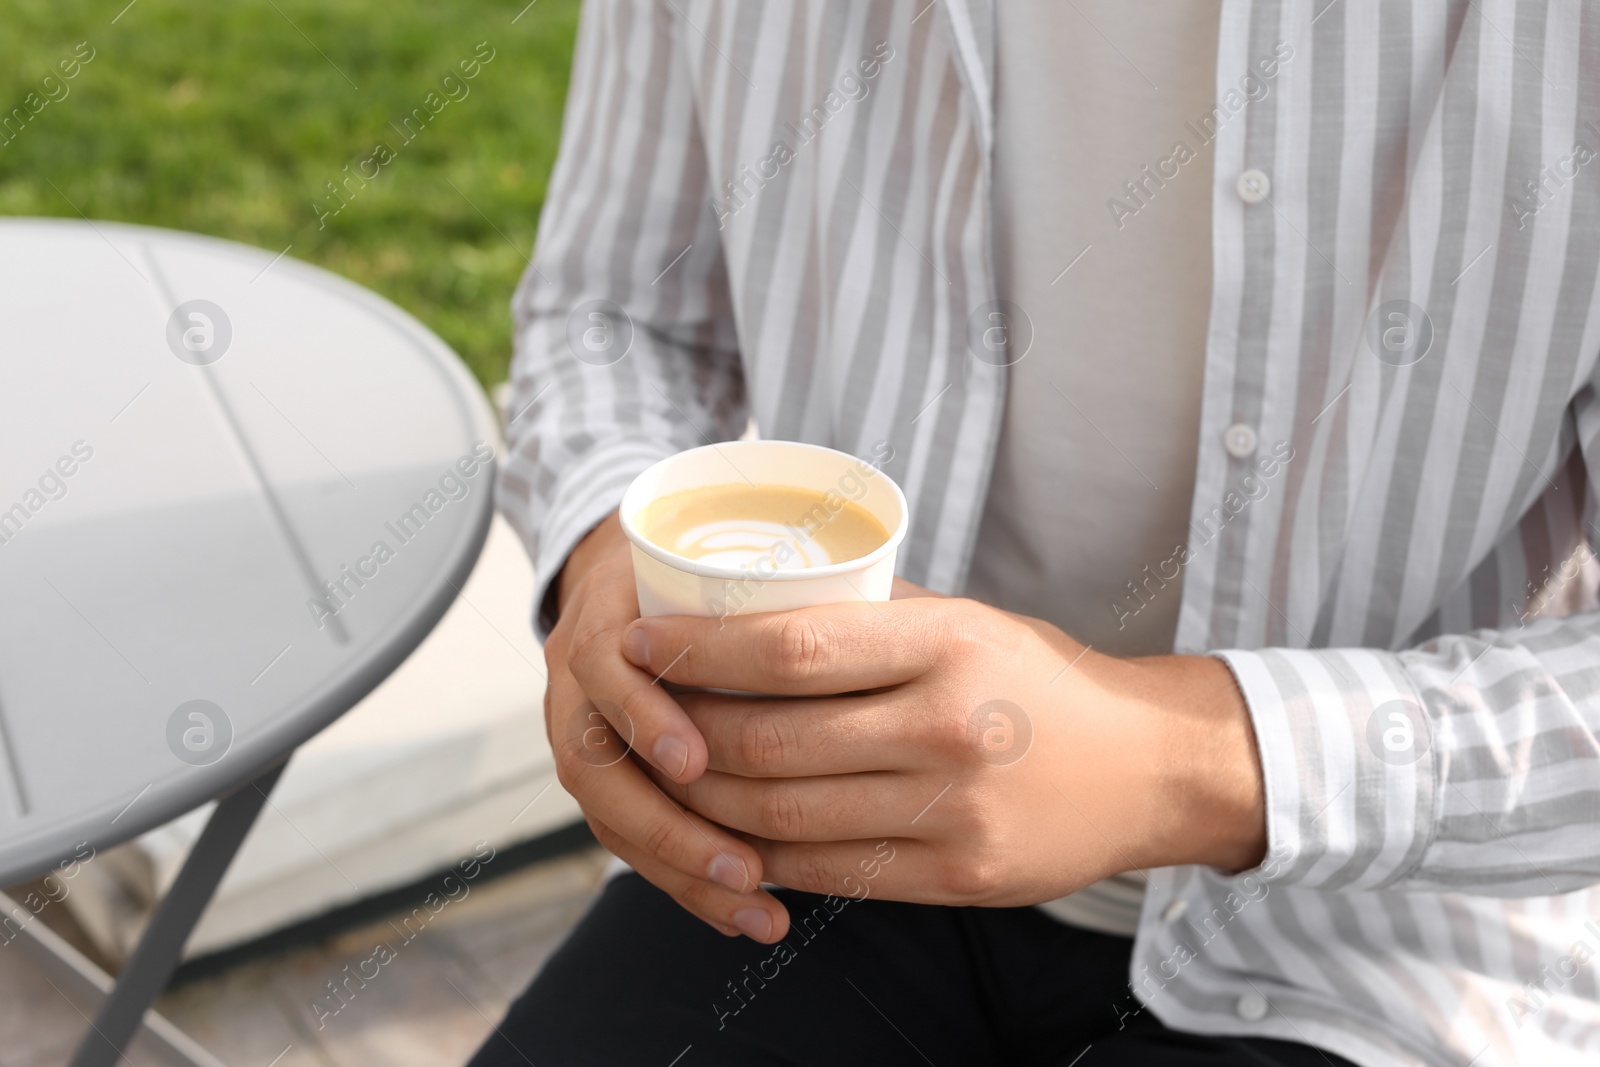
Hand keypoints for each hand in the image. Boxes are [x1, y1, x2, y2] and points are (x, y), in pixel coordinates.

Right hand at [544, 512, 789, 940]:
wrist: (630, 574)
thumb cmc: (706, 564)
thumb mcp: (734, 555)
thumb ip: (790, 584)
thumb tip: (890, 607)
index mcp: (611, 607)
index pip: (608, 663)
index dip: (645, 715)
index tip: (695, 761)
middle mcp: (580, 669)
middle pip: (595, 762)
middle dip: (669, 823)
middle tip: (743, 863)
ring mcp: (577, 722)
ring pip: (609, 812)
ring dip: (680, 865)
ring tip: (753, 898)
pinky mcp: (600, 772)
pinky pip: (626, 839)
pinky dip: (683, 883)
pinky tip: (742, 915)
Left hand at [620, 589, 1266, 905]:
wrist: (1150, 767)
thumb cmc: (1041, 680)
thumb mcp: (971, 620)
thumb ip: (871, 616)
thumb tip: (752, 601)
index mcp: (947, 645)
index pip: (790, 650)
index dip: (698, 651)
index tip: (640, 641)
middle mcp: (947, 728)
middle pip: (768, 742)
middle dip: (679, 733)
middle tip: (637, 716)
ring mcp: (952, 812)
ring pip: (781, 816)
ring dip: (703, 801)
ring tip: (665, 777)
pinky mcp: (958, 877)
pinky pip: (827, 871)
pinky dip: (760, 855)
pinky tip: (727, 833)